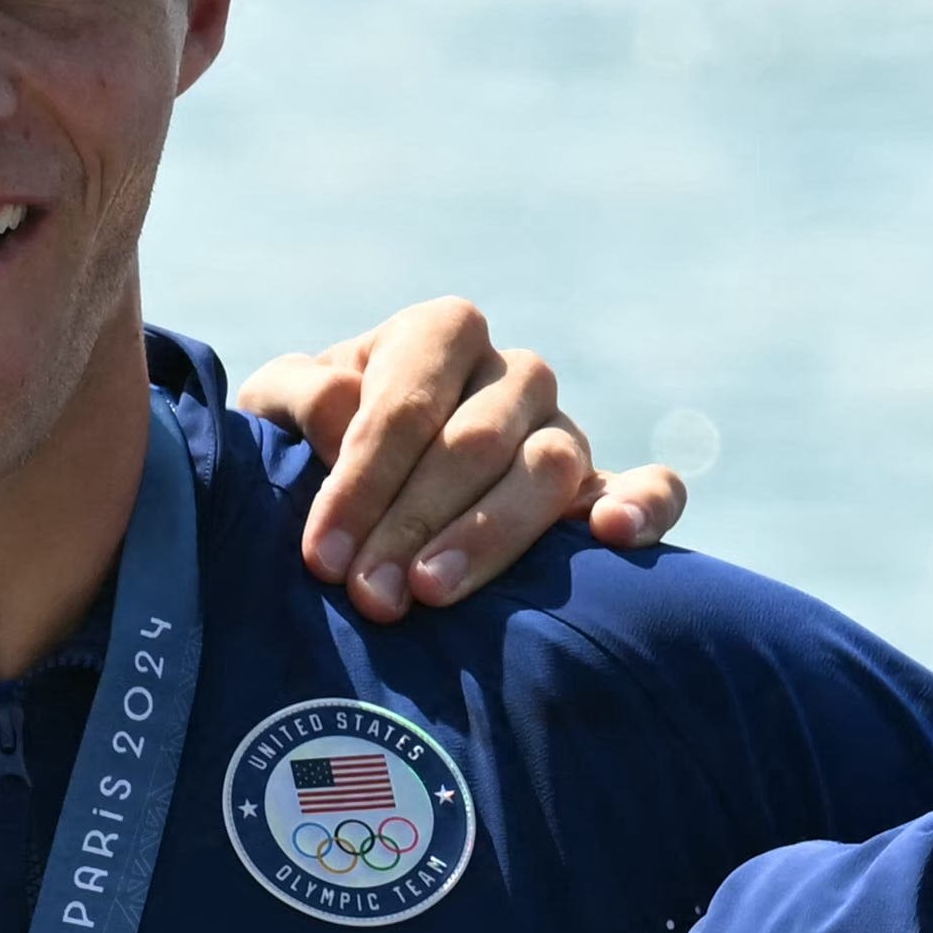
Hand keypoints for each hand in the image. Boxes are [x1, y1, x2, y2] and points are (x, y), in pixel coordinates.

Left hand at [219, 296, 692, 619]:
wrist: (357, 497)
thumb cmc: (306, 447)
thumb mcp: (277, 414)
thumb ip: (296, 398)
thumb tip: (344, 409)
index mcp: (439, 334)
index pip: (408, 399)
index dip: (362, 478)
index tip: (321, 557)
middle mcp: (512, 373)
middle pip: (478, 440)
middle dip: (414, 523)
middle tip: (370, 598)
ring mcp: (564, 431)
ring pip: (551, 467)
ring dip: (491, 535)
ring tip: (434, 594)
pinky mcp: (603, 491)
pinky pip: (656, 487)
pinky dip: (646, 505)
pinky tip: (613, 535)